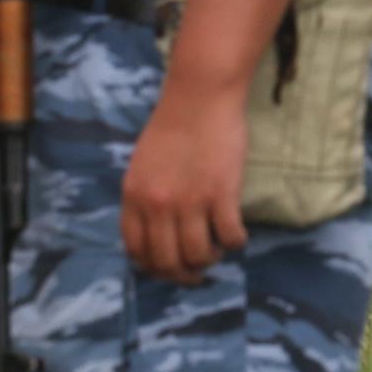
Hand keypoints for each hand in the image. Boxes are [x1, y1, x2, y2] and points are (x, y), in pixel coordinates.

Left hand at [121, 85, 247, 282]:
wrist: (200, 97)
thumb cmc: (172, 126)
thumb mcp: (142, 165)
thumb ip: (144, 198)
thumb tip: (154, 233)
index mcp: (134, 197)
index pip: (136, 251)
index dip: (153, 267)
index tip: (168, 267)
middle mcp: (158, 205)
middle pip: (167, 261)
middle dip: (183, 274)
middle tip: (197, 271)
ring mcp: (190, 201)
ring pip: (198, 255)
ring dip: (210, 260)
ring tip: (217, 250)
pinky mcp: (221, 194)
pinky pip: (229, 236)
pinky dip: (235, 243)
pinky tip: (237, 235)